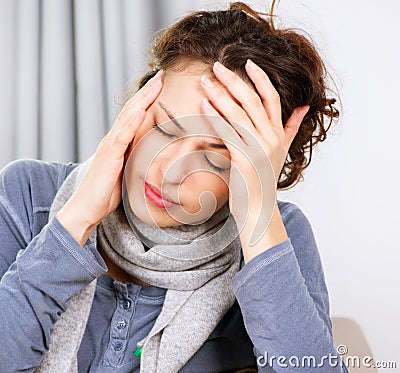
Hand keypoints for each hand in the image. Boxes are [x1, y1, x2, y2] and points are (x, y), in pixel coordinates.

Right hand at [57, 71, 163, 244]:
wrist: (86, 208)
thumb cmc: (106, 193)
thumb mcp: (127, 173)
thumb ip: (136, 161)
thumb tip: (152, 157)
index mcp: (119, 142)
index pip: (135, 116)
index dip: (148, 99)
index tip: (162, 86)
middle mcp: (113, 140)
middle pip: (132, 110)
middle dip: (147, 92)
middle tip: (162, 75)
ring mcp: (110, 147)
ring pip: (127, 118)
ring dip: (142, 100)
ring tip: (156, 84)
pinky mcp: (108, 158)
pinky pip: (120, 137)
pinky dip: (130, 123)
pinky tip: (140, 111)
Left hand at [200, 60, 308, 243]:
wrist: (259, 209)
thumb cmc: (264, 180)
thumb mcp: (281, 151)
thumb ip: (290, 128)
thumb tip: (303, 107)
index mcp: (278, 134)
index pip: (272, 98)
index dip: (260, 78)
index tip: (247, 63)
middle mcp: (271, 138)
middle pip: (252, 101)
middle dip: (233, 81)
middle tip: (217, 67)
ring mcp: (259, 149)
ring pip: (238, 114)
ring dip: (220, 94)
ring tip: (205, 81)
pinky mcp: (244, 160)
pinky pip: (227, 133)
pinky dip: (215, 117)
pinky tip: (204, 105)